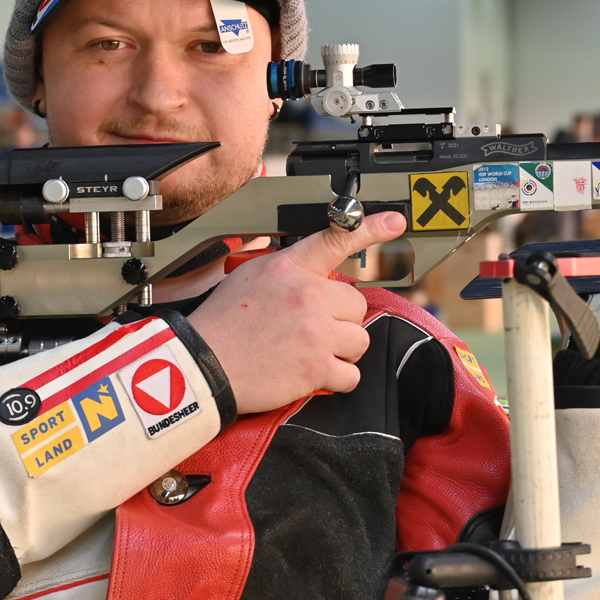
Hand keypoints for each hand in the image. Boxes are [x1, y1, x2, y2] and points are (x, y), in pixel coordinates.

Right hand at [189, 211, 406, 413]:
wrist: (204, 365)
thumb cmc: (223, 322)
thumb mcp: (250, 275)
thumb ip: (288, 269)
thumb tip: (313, 270)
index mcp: (290, 268)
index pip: (336, 239)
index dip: (371, 228)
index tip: (396, 222)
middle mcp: (308, 296)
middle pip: (357, 304)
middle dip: (340, 319)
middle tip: (311, 328)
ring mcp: (315, 333)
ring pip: (359, 340)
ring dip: (341, 349)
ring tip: (311, 351)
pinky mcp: (316, 368)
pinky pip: (351, 374)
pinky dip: (336, 378)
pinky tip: (313, 373)